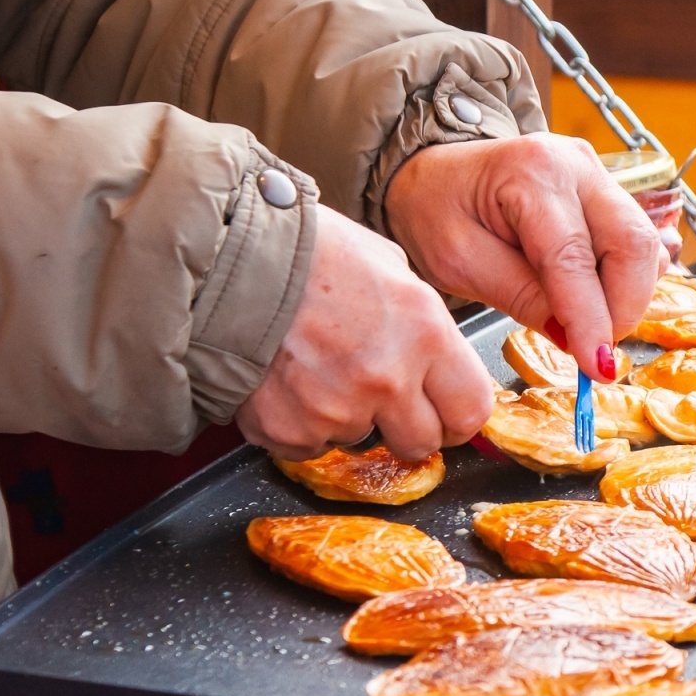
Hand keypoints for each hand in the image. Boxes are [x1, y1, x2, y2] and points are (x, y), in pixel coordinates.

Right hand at [235, 205, 496, 460]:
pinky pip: (310, 446)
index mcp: (425, 332)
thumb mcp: (390, 267)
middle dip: (406, 425)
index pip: (471, 409)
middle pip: (422, 442)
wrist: (224, 255)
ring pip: (361, 441)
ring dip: (347, 418)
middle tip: (380, 396)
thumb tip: (438, 355)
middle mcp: (388, 377)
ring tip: (320, 369)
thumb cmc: (307, 249)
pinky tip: (288, 383)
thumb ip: (421, 321)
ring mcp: (337, 409)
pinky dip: (301, 424)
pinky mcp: (289, 429)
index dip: (457, 414)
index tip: (444, 412)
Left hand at [385, 133, 666, 380]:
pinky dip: (628, 281)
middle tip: (594, 350)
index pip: (573, 257)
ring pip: (645, 247)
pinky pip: (640, 244)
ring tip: (587, 323)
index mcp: (531, 173)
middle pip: (633, 244)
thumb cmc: (436, 210)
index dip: (591, 319)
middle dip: (623, 310)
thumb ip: (519, 295)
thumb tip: (573, 337)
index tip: (597, 368)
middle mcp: (577, 165)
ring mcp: (600, 175)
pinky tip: (594, 296)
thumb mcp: (458, 261)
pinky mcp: (611, 193)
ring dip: (627, 298)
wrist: (437, 173)